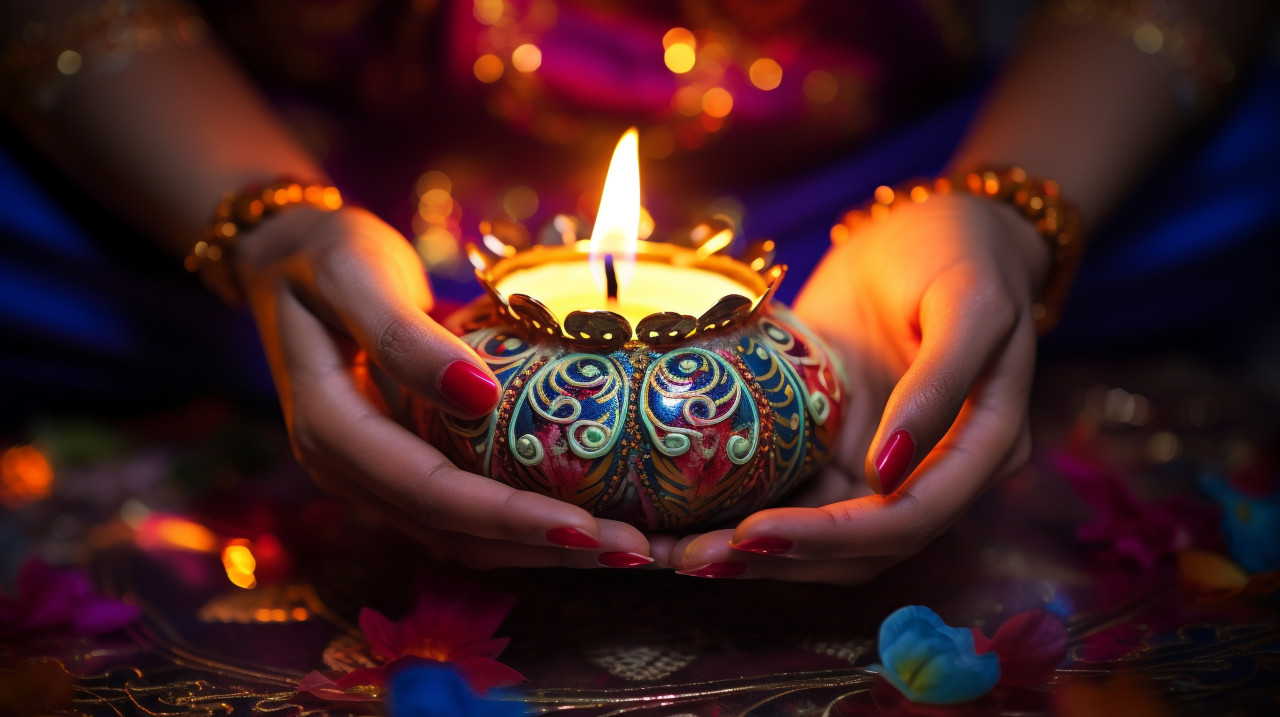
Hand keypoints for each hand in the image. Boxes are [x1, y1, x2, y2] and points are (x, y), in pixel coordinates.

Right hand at [235, 207, 651, 568]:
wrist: (286, 260)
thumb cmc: (323, 255)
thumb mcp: (352, 273)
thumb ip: (403, 337)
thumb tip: (478, 395)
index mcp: (331, 431)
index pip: (432, 493)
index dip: (512, 517)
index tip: (589, 527)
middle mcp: (352, 473)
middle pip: (460, 535)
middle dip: (552, 550)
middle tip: (641, 553)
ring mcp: (376, 479)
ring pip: (468, 540)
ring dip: (549, 551)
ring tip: (634, 549)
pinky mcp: (404, 470)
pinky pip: (470, 518)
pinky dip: (529, 527)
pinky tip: (590, 518)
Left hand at [653, 192, 1047, 582]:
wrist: (929, 228)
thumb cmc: (957, 252)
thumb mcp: (966, 300)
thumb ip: (939, 382)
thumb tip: (888, 471)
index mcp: (982, 448)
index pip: (907, 519)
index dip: (831, 537)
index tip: (754, 533)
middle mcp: (933, 474)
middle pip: (858, 549)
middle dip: (776, 560)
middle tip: (690, 557)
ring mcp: (881, 467)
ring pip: (819, 538)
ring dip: (749, 554)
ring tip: (673, 551)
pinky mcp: (837, 449)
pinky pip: (794, 496)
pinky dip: (743, 513)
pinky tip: (684, 518)